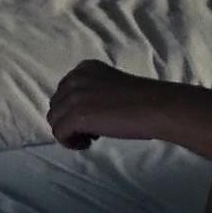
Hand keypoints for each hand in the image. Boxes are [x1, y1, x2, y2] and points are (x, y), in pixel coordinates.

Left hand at [47, 59, 166, 149]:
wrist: (157, 107)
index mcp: (84, 68)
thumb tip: (79, 113)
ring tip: (91, 138)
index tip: (93, 118)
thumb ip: (92, 91)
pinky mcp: (76, 116)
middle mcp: (75, 78)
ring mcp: (74, 96)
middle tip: (92, 130)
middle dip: (69, 119)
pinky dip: (70, 142)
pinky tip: (86, 144)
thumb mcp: (110, 85)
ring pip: (54, 120)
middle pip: (56, 105)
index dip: (73, 108)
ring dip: (69, 132)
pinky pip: (59, 134)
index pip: (63, 91)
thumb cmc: (141, 100)